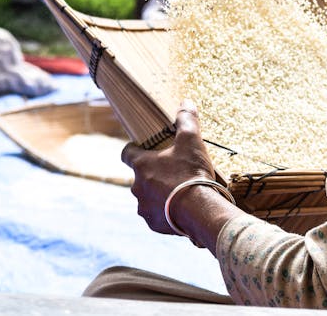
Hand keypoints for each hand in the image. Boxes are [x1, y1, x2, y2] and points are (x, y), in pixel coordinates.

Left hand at [121, 99, 215, 234]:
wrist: (199, 210)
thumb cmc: (191, 172)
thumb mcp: (191, 140)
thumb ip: (186, 119)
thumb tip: (185, 102)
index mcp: (141, 165)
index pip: (126, 153)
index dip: (134, 149)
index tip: (143, 148)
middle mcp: (137, 186)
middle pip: (140, 176)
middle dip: (153, 173)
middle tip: (172, 171)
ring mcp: (144, 206)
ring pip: (147, 196)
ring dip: (158, 193)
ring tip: (178, 191)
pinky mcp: (154, 223)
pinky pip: (156, 214)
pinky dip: (165, 211)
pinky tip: (180, 208)